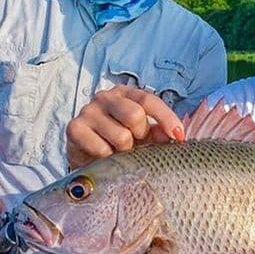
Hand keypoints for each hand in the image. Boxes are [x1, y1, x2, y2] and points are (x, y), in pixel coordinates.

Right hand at [66, 85, 184, 169]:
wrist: (87, 159)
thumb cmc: (119, 142)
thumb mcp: (142, 135)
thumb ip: (158, 132)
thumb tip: (175, 135)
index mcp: (125, 93)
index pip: (149, 100)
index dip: (167, 118)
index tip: (179, 136)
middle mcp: (105, 97)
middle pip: (134, 115)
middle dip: (140, 136)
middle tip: (135, 145)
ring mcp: (88, 111)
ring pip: (121, 136)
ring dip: (124, 151)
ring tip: (118, 152)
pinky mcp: (75, 128)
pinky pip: (102, 149)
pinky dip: (109, 159)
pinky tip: (105, 157)